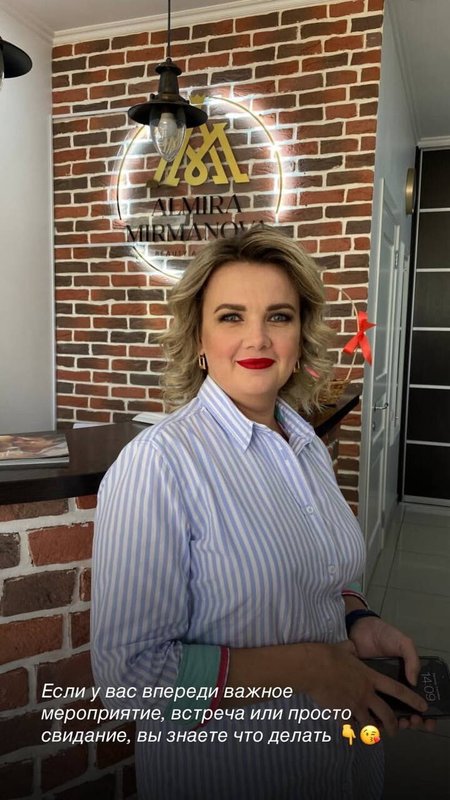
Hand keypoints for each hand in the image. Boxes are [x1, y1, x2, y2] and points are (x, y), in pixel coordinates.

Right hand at [305, 640, 427, 736]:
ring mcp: (354, 705)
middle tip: (395, 731)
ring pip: (370, 725)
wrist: (312, 667)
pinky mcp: (341, 713)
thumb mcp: (344, 647)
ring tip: (372, 733)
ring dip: (372, 731)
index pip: (396, 690)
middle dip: (394, 726)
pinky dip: (351, 731)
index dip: (412, 699)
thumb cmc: (328, 655)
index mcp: (370, 677)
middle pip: (387, 715)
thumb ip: (351, 649)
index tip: (422, 706)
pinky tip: (350, 731)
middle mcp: (366, 694)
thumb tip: (351, 646)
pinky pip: (350, 728)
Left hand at [348, 616, 435, 732]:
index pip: (418, 699)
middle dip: (412, 721)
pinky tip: (378, 722)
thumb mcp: (403, 643)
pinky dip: (373, 718)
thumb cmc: (385, 636)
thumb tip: (414, 682)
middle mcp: (392, 687)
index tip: (428, 720)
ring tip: (399, 723)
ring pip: (387, 714)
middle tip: (412, 721)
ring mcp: (377, 690)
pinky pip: (368, 708)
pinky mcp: (361, 690)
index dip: (425, 713)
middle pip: (405, 711)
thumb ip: (412, 659)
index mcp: (405, 677)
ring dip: (395, 723)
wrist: (360, 628)